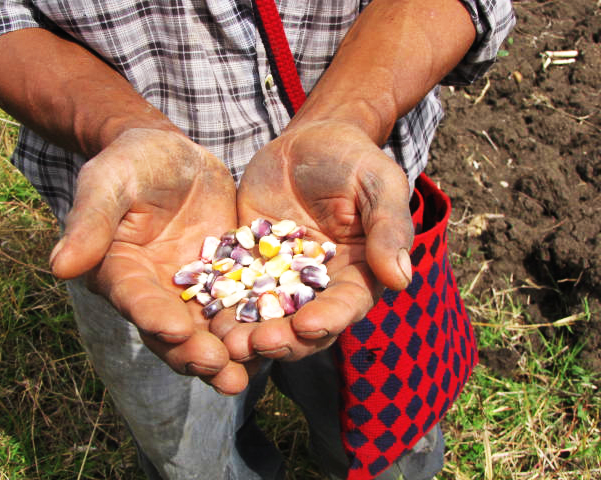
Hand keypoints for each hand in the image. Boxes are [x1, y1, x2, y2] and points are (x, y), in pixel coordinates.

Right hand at [49, 128, 249, 394]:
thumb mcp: (108, 182)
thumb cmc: (132, 162)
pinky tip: (281, 339)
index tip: (172, 331)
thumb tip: (58, 267)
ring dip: (229, 353)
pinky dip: (257, 322)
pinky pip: (244, 303)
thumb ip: (90, 221)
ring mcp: (196, 288)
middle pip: (174, 331)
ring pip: (211, 328)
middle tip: (220, 370)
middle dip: (195, 352)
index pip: (136, 300)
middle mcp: (158, 291)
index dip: (153, 317)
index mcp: (122, 273)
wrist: (172, 155)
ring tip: (250, 372)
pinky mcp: (228, 278)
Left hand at [212, 121, 413, 362]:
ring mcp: (281, 276)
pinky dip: (222, 303)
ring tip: (227, 343)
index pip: (346, 305)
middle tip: (259, 343)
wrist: (310, 140)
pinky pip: (235, 286)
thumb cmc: (354, 160)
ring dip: (248, 331)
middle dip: (283, 338)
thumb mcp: (378, 184)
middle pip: (303, 324)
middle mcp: (319, 285)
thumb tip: (401, 280)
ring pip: (266, 314)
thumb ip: (389, 228)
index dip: (329, 319)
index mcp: (358, 273)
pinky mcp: (250, 262)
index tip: (307, 326)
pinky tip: (203, 314)